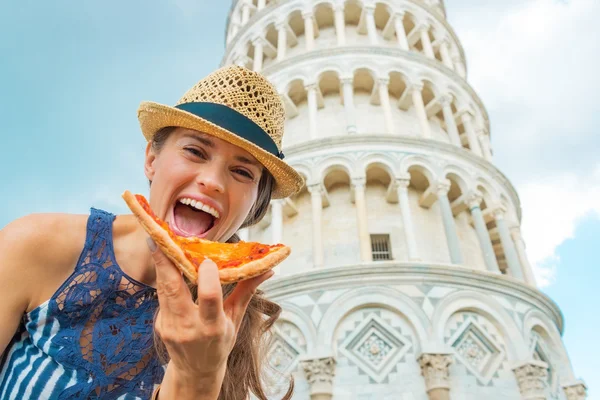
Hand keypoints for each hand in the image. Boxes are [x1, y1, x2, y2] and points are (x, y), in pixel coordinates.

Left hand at [147, 238, 272, 397]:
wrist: (195, 372)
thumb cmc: (219, 344)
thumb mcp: (235, 320)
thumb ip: (247, 292)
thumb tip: (267, 269)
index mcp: (212, 327)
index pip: (209, 299)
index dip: (208, 278)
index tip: (208, 260)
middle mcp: (188, 327)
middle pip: (173, 290)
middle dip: (166, 264)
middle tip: (160, 240)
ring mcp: (170, 326)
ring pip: (162, 290)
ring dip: (161, 265)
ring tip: (158, 242)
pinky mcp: (159, 324)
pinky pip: (161, 296)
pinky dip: (164, 278)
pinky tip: (164, 262)